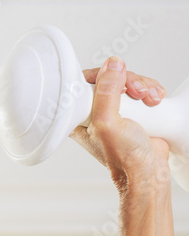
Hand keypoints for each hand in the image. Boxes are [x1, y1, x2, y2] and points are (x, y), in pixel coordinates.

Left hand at [69, 56, 170, 191]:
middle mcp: (95, 113)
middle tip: (138, 93)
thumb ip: (106, 92)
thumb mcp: (107, 123)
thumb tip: (113, 64)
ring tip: (151, 101)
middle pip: (109, 78)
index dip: (101, 75)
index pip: (83, 82)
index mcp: (79, 117)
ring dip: (143, 86)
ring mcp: (115, 111)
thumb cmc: (124, 158)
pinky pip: (140, 89)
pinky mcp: (132, 111)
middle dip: (128, 81)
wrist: (148, 171)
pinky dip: (150, 91)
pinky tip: (155, 100)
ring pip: (127, 81)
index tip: (116, 82)